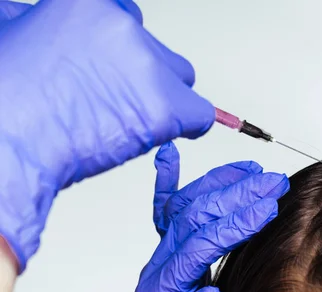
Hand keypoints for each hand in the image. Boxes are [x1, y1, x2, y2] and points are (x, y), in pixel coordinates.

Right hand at [0, 0, 214, 270]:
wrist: (7, 144)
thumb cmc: (5, 101)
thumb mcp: (11, 35)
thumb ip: (38, 23)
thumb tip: (31, 21)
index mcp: (87, 3)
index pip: (125, 17)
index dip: (120, 50)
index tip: (114, 69)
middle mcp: (123, 28)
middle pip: (155, 50)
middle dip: (141, 75)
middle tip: (117, 101)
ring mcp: (147, 67)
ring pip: (180, 77)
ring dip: (163, 97)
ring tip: (133, 120)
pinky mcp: (166, 107)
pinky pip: (200, 114)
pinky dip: (189, 125)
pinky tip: (164, 132)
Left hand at [114, 142, 289, 291]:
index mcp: (161, 291)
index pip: (199, 245)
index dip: (234, 224)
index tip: (265, 209)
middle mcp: (160, 267)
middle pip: (195, 216)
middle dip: (236, 195)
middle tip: (271, 182)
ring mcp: (165, 257)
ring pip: (186, 207)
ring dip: (219, 183)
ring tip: (252, 169)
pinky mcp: (173, 254)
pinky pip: (165, 212)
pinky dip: (167, 182)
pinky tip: (169, 157)